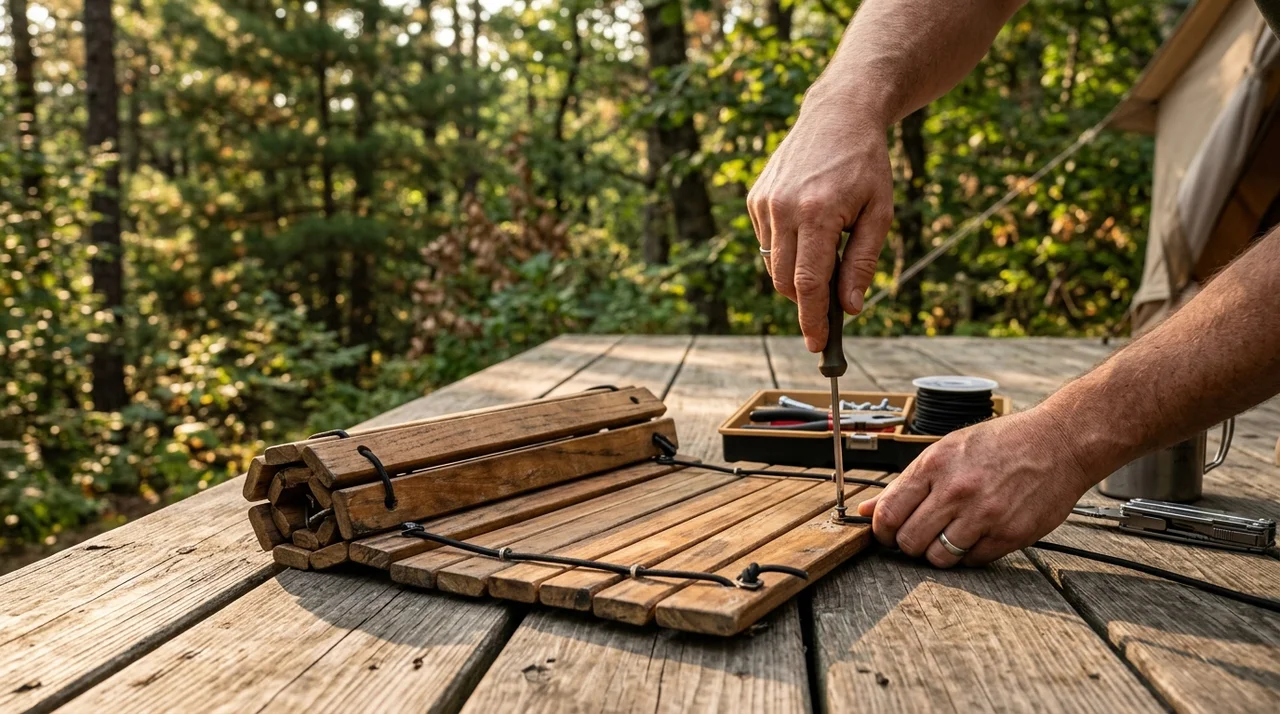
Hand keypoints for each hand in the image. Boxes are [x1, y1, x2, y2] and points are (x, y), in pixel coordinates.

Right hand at [747, 91, 893, 351]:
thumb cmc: (866, 165)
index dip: (812, 320)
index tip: (817, 344)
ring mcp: (765, 203)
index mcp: (818, 214)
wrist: (838, 115)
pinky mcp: (755, 198)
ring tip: (826, 248)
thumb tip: (849, 308)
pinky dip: (786, 249)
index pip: (808, 284)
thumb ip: (861, 262)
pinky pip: (767, 242)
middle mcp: (784, 209)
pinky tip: (808, 225)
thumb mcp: (880, 213)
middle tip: (829, 303)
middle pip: (785, 282)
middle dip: (805, 301)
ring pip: (773, 266)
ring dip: (796, 274)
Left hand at [856, 407, 1094, 566]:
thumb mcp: (948, 450)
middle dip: (908, 544)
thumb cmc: (1002, 443)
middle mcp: (957, 491)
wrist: (1059, 442)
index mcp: (935, 465)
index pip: (889, 513)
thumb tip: (865, 510)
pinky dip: (968, 554)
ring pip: (938, 557)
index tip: (887, 533)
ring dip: (937, 553)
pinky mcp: (1010, 534)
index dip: (882, 530)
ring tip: (948, 536)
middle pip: (909, 541)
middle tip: (918, 537)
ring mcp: (985, 515)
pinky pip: (972, 561)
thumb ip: (906, 483)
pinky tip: (976, 535)